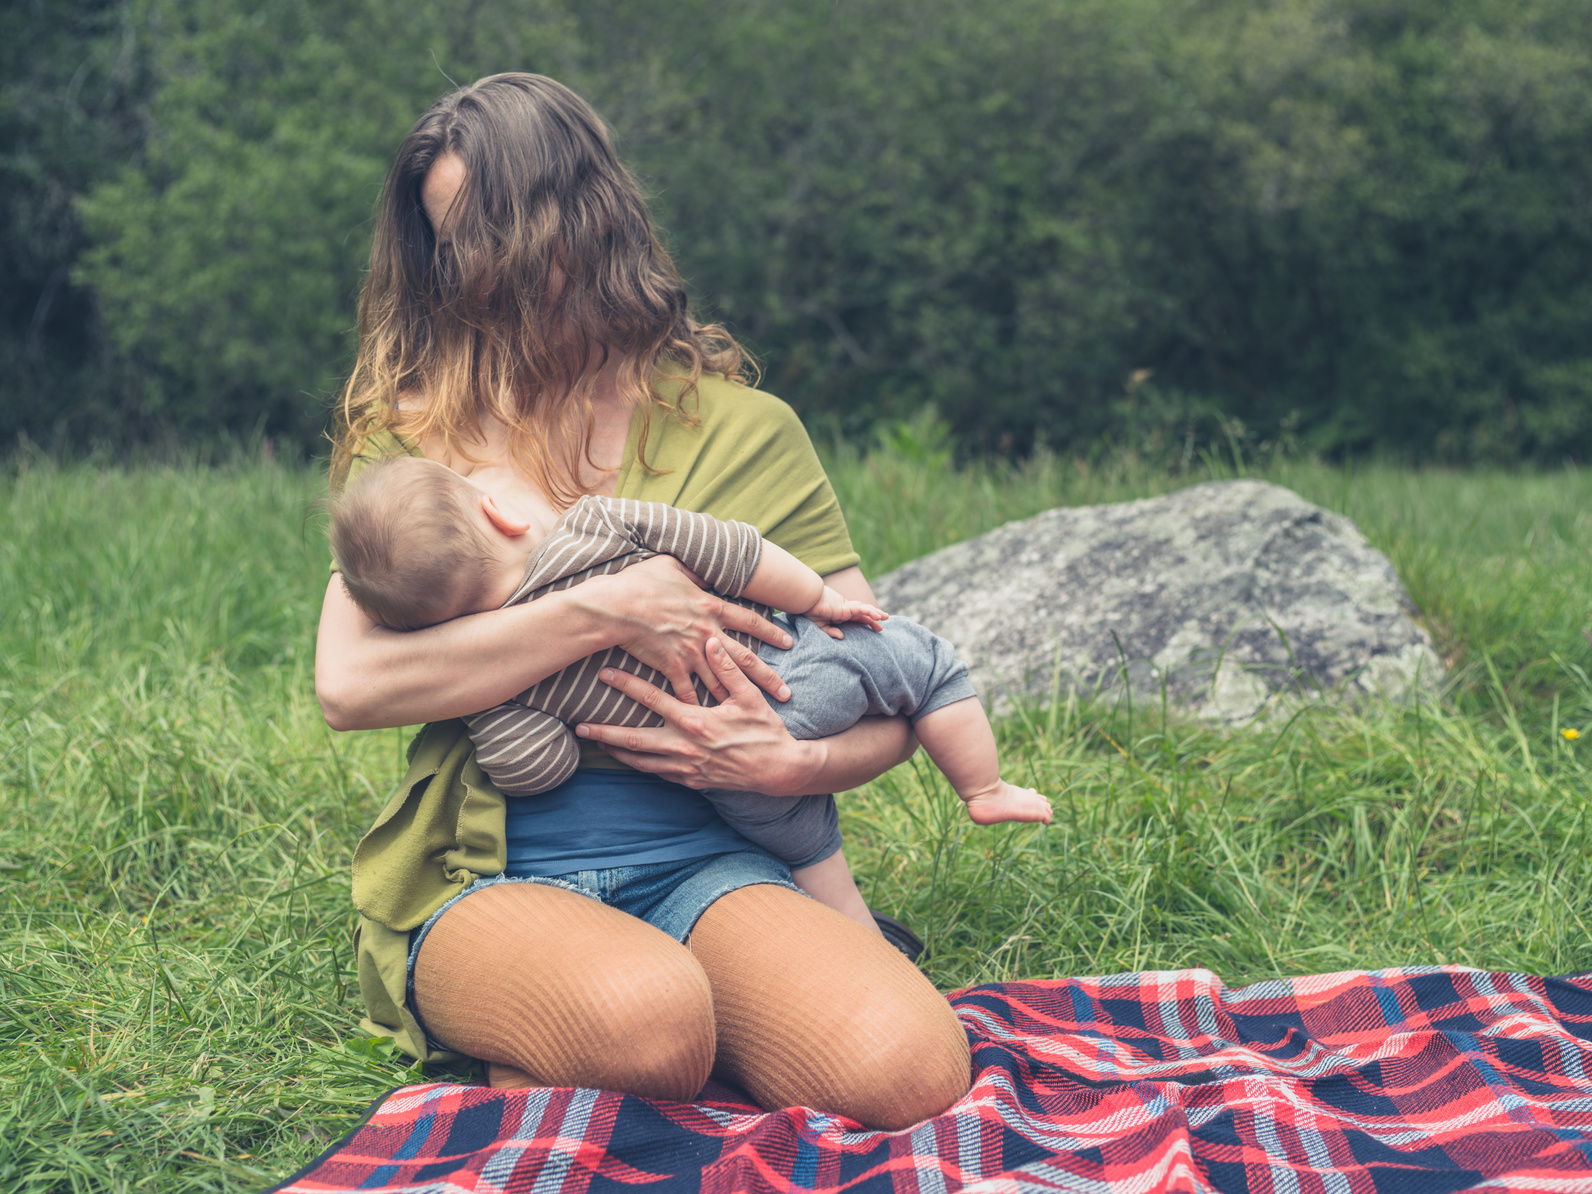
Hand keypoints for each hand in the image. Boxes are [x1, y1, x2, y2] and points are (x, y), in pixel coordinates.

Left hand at [576, 637, 826, 794]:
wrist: (779, 770)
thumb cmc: (766, 731)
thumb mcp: (750, 697)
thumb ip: (728, 669)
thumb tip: (711, 641)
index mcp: (696, 722)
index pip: (653, 701)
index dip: (627, 686)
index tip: (605, 675)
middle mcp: (685, 747)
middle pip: (634, 740)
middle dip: (604, 733)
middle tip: (579, 728)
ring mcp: (686, 768)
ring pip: (641, 762)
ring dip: (616, 753)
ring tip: (595, 744)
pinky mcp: (692, 781)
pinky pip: (658, 774)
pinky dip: (639, 766)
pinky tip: (628, 760)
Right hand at [581, 555, 793, 705]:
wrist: (619, 606)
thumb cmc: (641, 581)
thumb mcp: (672, 564)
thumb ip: (691, 568)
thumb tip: (698, 561)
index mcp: (711, 606)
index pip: (750, 620)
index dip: (770, 631)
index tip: (788, 642)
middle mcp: (708, 632)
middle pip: (746, 659)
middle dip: (768, 677)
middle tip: (786, 693)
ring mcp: (691, 652)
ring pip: (722, 680)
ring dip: (738, 697)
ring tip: (754, 712)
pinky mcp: (672, 667)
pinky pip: (689, 691)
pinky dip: (697, 705)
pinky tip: (707, 718)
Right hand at [804, 585, 887, 639]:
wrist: (806, 601)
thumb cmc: (810, 611)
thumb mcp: (820, 626)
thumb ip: (830, 631)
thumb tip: (842, 636)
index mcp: (841, 615)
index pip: (857, 619)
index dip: (866, 623)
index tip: (876, 629)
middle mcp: (845, 610)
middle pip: (863, 614)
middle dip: (873, 620)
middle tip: (881, 628)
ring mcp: (847, 607)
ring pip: (865, 610)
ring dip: (876, 613)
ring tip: (885, 617)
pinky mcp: (846, 606)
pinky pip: (861, 609)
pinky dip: (870, 612)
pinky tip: (878, 616)